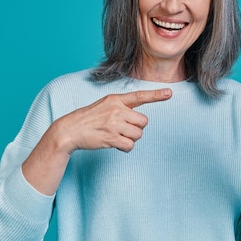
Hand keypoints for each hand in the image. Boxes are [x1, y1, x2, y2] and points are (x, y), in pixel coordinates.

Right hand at [55, 88, 172, 152]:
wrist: (70, 130)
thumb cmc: (89, 118)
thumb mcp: (104, 105)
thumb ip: (122, 108)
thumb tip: (139, 121)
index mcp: (116, 99)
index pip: (139, 96)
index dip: (156, 95)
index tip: (170, 93)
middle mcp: (117, 110)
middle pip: (143, 122)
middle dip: (136, 128)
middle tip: (122, 129)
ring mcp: (114, 124)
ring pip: (138, 135)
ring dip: (130, 139)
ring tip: (116, 136)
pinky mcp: (111, 138)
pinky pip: (130, 145)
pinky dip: (125, 148)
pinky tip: (116, 144)